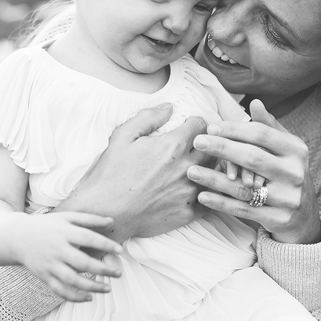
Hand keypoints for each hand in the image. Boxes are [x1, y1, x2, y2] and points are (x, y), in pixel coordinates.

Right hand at [13, 211, 121, 301]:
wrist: (16, 237)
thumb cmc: (47, 226)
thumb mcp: (65, 217)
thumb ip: (89, 219)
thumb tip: (111, 220)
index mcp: (64, 232)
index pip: (88, 238)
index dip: (105, 244)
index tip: (120, 250)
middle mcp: (57, 249)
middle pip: (82, 263)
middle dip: (103, 270)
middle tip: (119, 273)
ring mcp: (50, 265)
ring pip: (72, 281)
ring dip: (92, 287)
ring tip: (108, 288)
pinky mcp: (45, 276)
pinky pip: (61, 291)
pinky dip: (75, 297)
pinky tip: (89, 298)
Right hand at [62, 106, 206, 237]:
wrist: (106, 212)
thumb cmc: (111, 174)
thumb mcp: (124, 136)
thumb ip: (149, 117)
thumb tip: (170, 107)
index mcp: (172, 146)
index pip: (201, 125)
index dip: (195, 123)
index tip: (189, 127)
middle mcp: (186, 168)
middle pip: (212, 148)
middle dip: (206, 144)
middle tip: (196, 146)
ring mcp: (189, 192)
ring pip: (214, 174)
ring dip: (208, 167)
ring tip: (197, 166)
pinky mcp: (188, 213)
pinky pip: (210, 200)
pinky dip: (207, 192)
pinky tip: (198, 189)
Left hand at [189, 99, 320, 244]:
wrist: (305, 215)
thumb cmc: (287, 173)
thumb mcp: (285, 149)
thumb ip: (269, 127)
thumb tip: (255, 102)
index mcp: (296, 150)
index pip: (261, 135)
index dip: (235, 130)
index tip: (211, 127)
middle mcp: (294, 173)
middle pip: (253, 158)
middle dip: (222, 148)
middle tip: (198, 142)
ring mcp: (287, 198)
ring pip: (245, 186)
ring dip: (215, 179)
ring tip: (191, 171)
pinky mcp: (278, 219)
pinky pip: (244, 209)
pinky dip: (222, 203)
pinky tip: (203, 196)